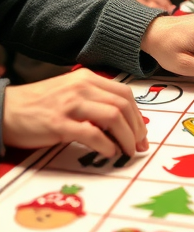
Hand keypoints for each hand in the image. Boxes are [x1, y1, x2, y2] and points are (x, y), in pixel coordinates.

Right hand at [2, 69, 147, 156]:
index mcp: (87, 78)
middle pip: (123, 105)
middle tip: (139, 146)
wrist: (7, 109)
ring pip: (113, 117)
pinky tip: (109, 153)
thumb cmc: (39, 104)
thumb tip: (121, 122)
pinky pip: (92, 134)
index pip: (124, 94)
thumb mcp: (70, 94)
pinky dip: (106, 146)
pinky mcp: (59, 124)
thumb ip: (93, 101)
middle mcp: (81, 87)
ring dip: (126, 138)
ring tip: (127, 151)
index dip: (138, 116)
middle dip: (136, 129)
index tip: (141, 134)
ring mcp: (70, 105)